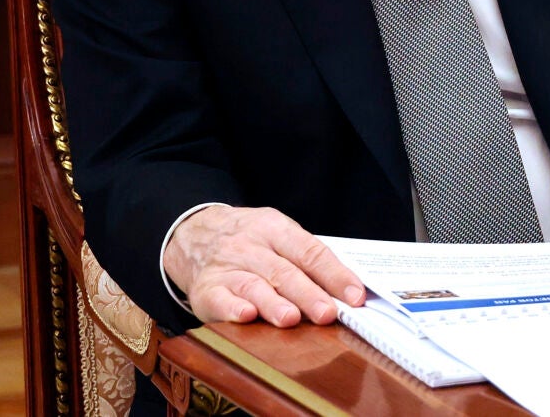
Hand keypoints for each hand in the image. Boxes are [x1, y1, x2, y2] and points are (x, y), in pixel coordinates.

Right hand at [164, 205, 364, 325]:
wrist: (194, 233)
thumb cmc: (250, 240)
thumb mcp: (278, 235)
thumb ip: (307, 260)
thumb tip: (345, 292)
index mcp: (276, 229)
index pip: (311, 252)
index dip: (335, 275)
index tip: (355, 297)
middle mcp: (251, 246)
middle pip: (284, 271)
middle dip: (308, 294)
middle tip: (327, 313)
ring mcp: (226, 267)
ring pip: (253, 286)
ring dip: (273, 304)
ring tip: (291, 319)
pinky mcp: (205, 288)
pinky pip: (219, 298)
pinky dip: (232, 308)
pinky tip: (246, 316)